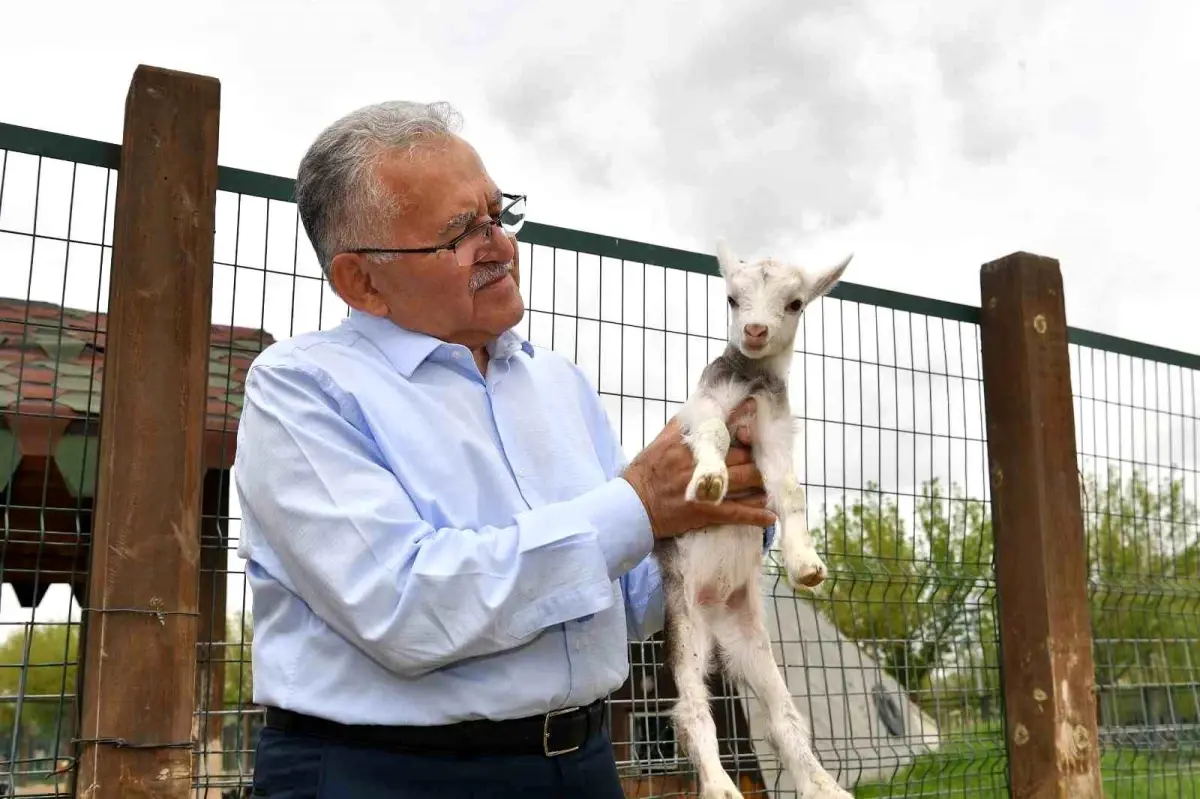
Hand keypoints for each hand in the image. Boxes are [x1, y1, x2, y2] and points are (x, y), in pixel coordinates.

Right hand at [622, 399, 775, 538]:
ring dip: (761, 483)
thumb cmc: (645, 473)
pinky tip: (769, 517)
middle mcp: (701, 462)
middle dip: (754, 457)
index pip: (723, 427)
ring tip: (768, 484)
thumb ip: (680, 425)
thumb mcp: (659, 441)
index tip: (754, 409)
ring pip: (746, 480)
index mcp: (691, 444)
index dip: (742, 419)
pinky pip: (738, 513)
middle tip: (762, 460)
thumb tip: (699, 408)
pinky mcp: (707, 511)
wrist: (632, 506)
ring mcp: (706, 488)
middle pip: (741, 455)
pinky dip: (756, 515)